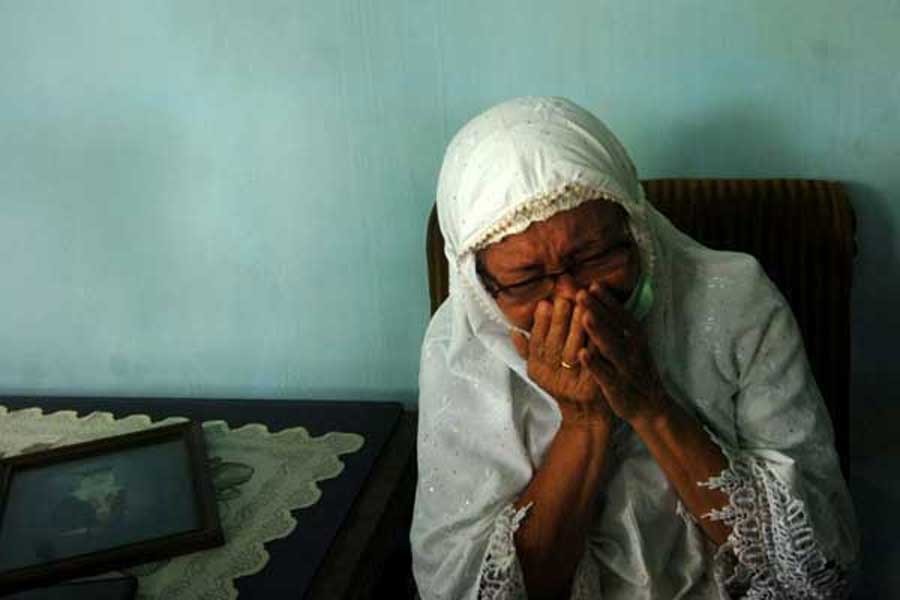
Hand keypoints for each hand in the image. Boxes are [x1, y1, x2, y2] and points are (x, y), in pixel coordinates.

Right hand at [511, 296, 612, 427]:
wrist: (585, 414)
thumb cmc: (563, 383)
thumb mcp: (540, 369)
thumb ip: (527, 349)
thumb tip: (513, 330)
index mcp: (537, 369)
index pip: (536, 342)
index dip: (540, 323)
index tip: (545, 303)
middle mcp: (551, 377)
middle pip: (554, 344)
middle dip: (560, 319)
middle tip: (566, 297)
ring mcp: (571, 383)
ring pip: (573, 350)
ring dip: (578, 327)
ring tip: (583, 305)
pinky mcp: (590, 386)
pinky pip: (593, 360)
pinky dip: (595, 342)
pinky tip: (600, 326)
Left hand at [576, 282, 666, 424]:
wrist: (652, 408)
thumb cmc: (635, 371)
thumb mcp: (633, 346)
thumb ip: (618, 326)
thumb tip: (599, 303)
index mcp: (636, 338)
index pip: (621, 315)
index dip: (608, 300)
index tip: (593, 284)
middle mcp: (633, 350)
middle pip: (614, 326)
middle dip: (598, 309)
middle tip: (581, 293)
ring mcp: (626, 368)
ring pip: (611, 348)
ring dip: (598, 331)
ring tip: (584, 316)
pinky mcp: (618, 387)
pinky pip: (605, 374)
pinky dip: (595, 364)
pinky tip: (582, 353)